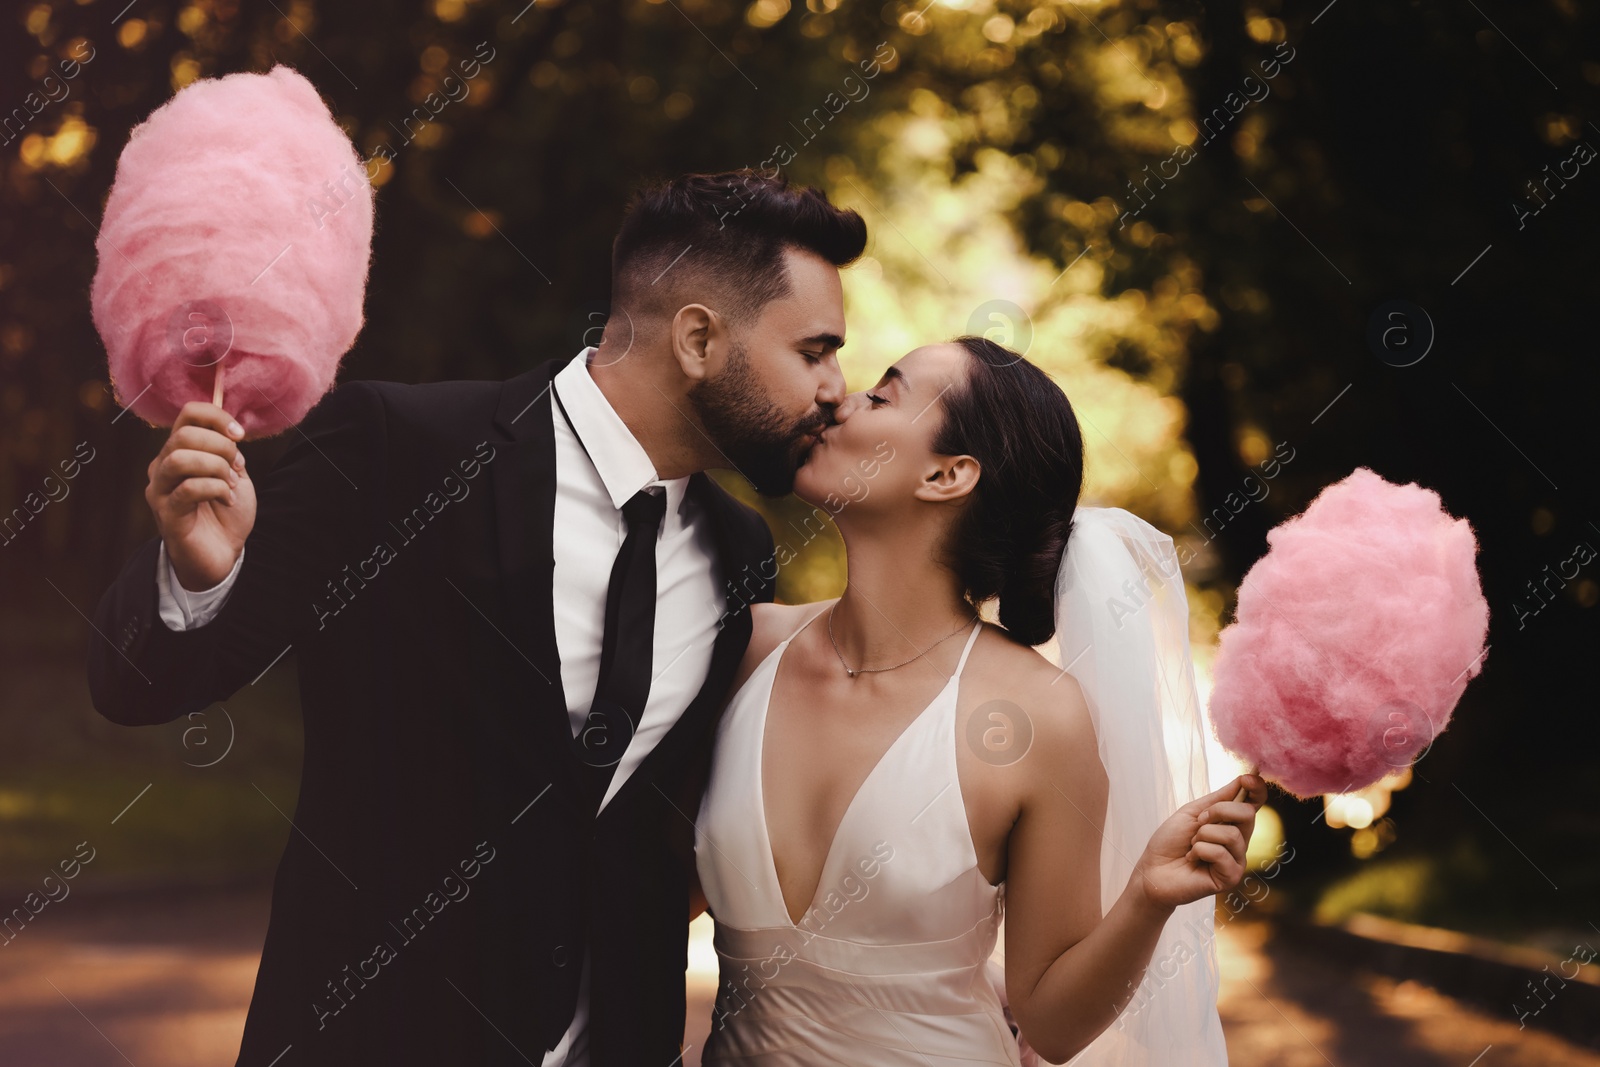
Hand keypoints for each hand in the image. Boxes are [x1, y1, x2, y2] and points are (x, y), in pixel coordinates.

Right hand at [146, 402, 255, 589]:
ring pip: (180, 459)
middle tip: (237, 467)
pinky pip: (189, 489)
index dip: (217, 417)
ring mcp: (161, 490)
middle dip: (220, 447)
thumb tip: (230, 431)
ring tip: (231, 484)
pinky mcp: (167, 514)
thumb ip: (229, 451)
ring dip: (216, 468)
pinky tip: (228, 500)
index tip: (240, 434)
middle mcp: (163, 466)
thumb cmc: (226, 513)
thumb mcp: (234, 475)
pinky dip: (216, 490)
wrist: (223, 553)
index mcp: (179, 451)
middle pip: (183, 434)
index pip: (188, 414)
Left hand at [1131, 773, 1267, 911]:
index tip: (1246, 779)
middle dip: (1218, 811)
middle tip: (1199, 822)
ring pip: (1232, 835)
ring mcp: (1236, 860)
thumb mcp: (1192, 813)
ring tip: (1192, 846)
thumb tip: (1243, 779)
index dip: (1257, 789)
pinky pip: (1221, 853)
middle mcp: (1239, 841)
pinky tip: (1192, 859)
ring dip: (1203, 835)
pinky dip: (1200, 851)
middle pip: (1248, 813)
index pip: (1255, 804)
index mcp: (1231, 824)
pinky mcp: (1231, 877)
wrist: (1152, 870)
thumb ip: (1218, 799)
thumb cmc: (1170, 842)